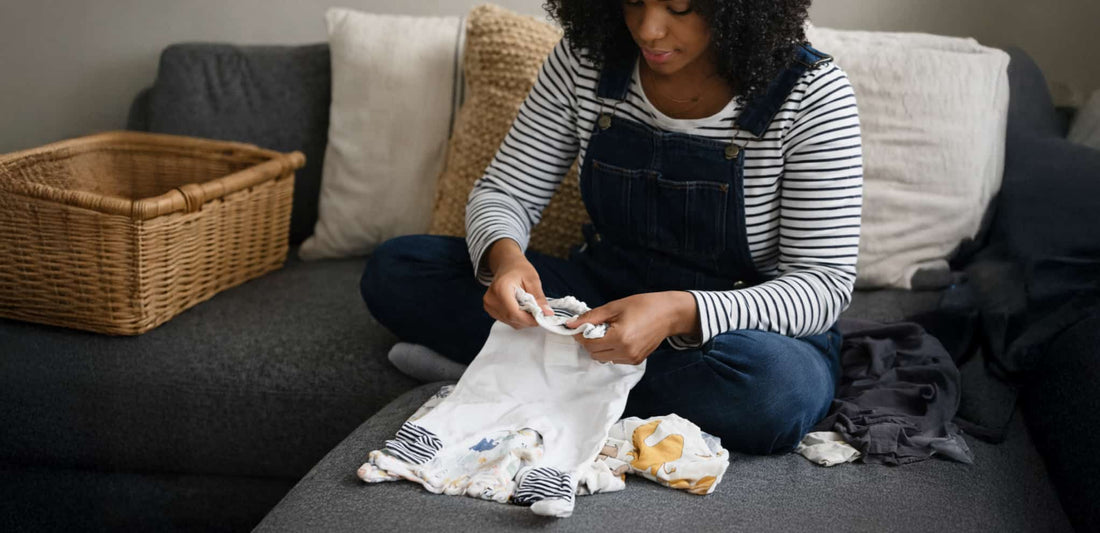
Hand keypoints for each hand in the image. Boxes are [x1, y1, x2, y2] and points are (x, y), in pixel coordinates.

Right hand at [482, 239, 552, 328]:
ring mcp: (489, 305)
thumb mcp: (532, 279)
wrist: (507, 265)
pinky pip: (507, 320)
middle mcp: (491, 299)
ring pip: (510, 321)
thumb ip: (539, 298)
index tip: (542, 318)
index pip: (514, 313)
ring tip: (529, 306)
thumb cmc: (518, 269)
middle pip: (512, 319)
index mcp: (500, 289)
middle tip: (539, 311)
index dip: (529, 319)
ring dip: (523, 319)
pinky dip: (517, 318)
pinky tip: (521, 307)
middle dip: (528, 319)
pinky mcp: (490, 310)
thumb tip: (547, 313)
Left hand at [565, 292, 698, 364]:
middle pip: (594, 353)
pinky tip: (619, 337)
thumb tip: (570, 324)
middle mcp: (625, 352)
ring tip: (610, 331)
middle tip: (597, 326)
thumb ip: (591, 317)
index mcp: (620, 338)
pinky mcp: (636, 361)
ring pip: (603, 358)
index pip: (589, 343)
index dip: (581, 334)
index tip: (582, 325)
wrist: (669, 314)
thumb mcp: (614, 307)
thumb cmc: (643, 305)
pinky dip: (611, 350)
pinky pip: (614, 359)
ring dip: (600, 347)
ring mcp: (632, 359)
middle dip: (590, 341)